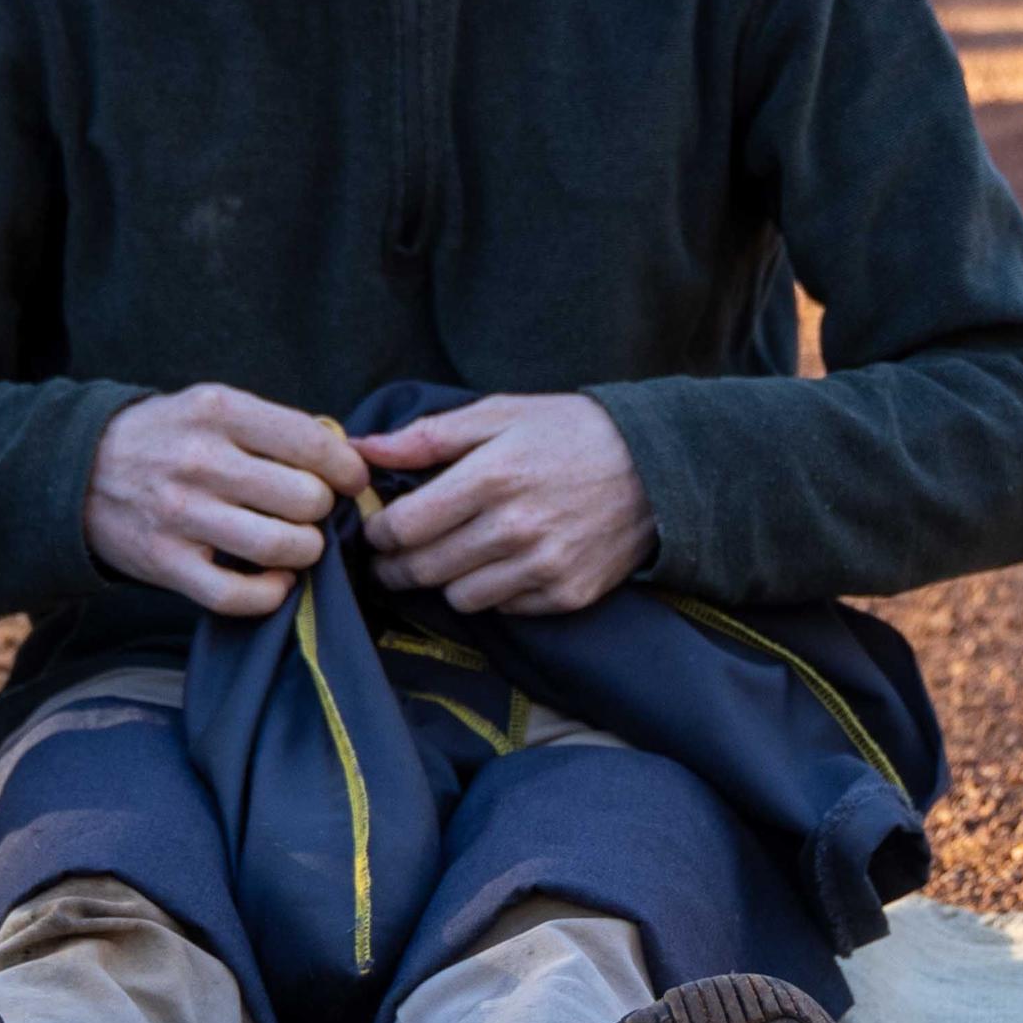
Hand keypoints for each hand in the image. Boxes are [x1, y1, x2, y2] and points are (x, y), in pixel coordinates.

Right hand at [88, 384, 371, 618]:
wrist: (78, 472)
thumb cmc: (164, 438)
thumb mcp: (211, 406)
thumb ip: (273, 426)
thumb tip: (347, 456)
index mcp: (218, 411)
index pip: (312, 442)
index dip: (347, 468)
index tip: (351, 481)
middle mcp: (200, 460)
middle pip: (305, 498)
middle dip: (322, 510)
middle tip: (313, 513)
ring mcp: (181, 515)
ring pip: (280, 547)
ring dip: (306, 551)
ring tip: (300, 545)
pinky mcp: (165, 563)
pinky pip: (238, 596)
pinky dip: (271, 594)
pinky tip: (276, 581)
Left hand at [357, 394, 650, 615]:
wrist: (659, 468)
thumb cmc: (571, 432)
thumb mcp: (501, 414)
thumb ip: (429, 436)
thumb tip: (362, 448)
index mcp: (491, 477)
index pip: (405, 526)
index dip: (379, 533)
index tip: (378, 529)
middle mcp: (515, 528)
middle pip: (424, 569)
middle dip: (397, 566)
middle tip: (393, 558)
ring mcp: (543, 567)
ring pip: (459, 598)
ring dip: (444, 582)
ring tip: (449, 559)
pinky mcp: (566, 594)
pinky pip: (503, 609)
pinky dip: (491, 592)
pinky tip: (497, 565)